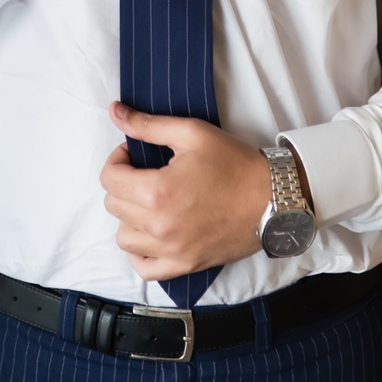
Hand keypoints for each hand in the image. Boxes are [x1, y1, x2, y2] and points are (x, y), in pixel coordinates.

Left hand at [99, 102, 270, 279]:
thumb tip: (115, 111)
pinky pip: (144, 269)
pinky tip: (151, 234)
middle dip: (123, 184)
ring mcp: (172, 250)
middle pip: (114, 206)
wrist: (272, 197)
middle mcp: (160, 226)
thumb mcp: (191, 133)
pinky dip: (140, 253)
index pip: (109, 179)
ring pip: (124, 238)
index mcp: (158, 191)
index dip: (117, 159)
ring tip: (149, 202)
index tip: (134, 154)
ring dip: (129, 217)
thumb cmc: (234, 164)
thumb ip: (148, 125)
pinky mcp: (185, 265)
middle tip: (144, 173)